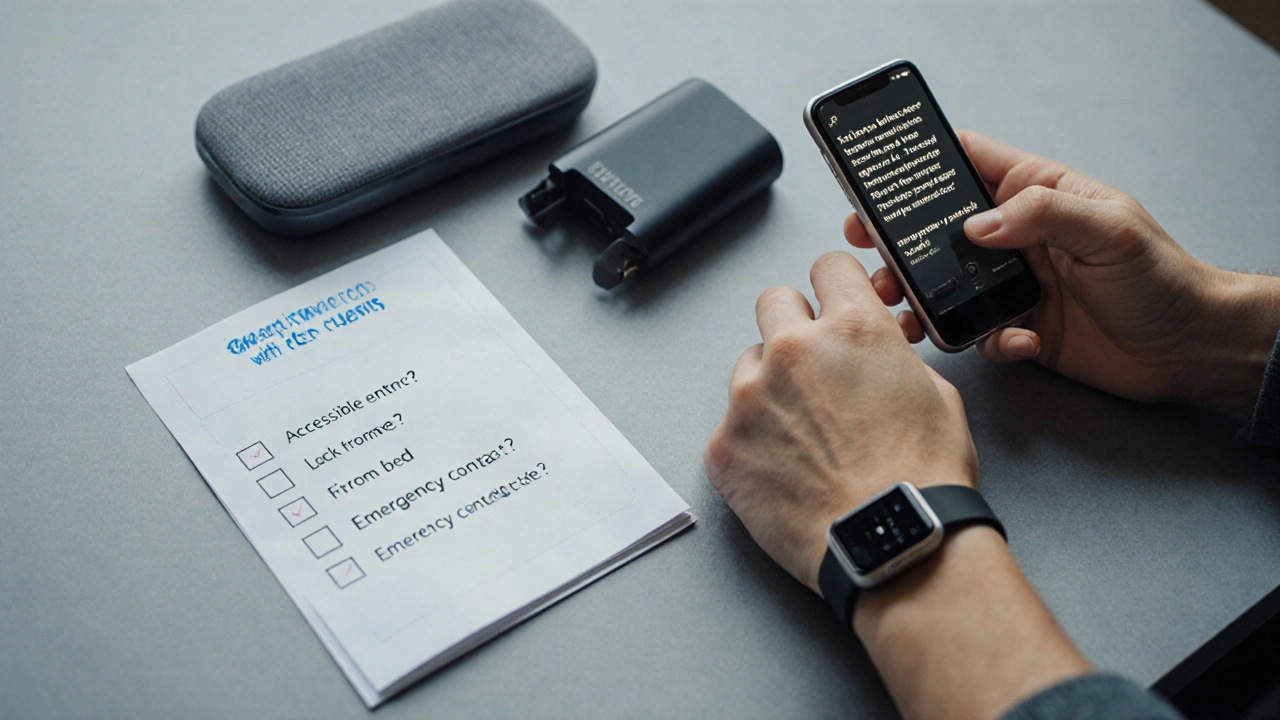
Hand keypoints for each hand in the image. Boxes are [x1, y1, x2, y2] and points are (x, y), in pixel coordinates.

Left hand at [703, 252, 977, 592]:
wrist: (892, 546)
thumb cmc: (922, 480)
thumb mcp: (935, 394)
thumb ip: (891, 358)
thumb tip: (874, 352)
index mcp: (853, 329)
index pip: (828, 267)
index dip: (836, 287)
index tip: (833, 303)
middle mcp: (794, 351)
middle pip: (774, 302)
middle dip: (794, 326)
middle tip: (814, 367)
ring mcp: (750, 398)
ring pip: (748, 365)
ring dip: (770, 386)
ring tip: (804, 435)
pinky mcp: (723, 446)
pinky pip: (731, 426)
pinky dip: (753, 442)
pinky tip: (784, 470)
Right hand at [848, 131, 1279, 412]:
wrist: (1187, 348)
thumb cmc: (1161, 277)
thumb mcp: (1108, 229)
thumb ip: (1042, 214)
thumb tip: (976, 224)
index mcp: (1036, 193)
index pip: (969, 162)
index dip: (922, 168)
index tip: (880, 182)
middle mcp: (1018, 236)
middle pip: (940, 229)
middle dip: (898, 239)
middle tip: (865, 248)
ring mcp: (1014, 283)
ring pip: (945, 284)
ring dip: (920, 297)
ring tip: (902, 311)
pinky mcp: (1017, 328)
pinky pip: (979, 333)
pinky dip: (985, 341)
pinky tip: (1015, 342)